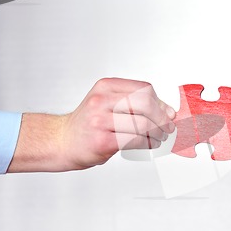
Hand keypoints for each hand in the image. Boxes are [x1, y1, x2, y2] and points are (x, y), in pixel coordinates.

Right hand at [8, 78, 175, 172]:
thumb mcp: (108, 103)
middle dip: (162, 117)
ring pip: (142, 124)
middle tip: (168, 127)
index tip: (168, 113)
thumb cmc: (89, 124)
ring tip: (159, 137)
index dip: (161, 103)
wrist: (62, 141)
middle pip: (145, 104)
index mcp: (106, 87)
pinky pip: (135, 140)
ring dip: (157, 133)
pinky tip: (149, 144)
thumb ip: (135, 103)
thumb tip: (167, 111)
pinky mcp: (102, 141)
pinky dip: (148, 143)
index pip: (143, 89)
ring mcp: (100, 120)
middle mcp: (101, 100)